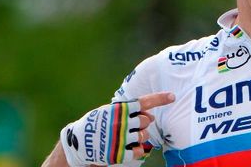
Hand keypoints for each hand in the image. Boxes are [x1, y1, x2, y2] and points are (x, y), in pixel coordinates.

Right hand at [60, 92, 174, 165]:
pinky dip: (137, 150)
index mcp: (119, 109)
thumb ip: (128, 111)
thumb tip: (149, 115)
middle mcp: (121, 122)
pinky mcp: (118, 153)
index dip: (160, 99)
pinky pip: (138, 151)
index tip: (173, 96)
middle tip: (134, 125)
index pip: (144, 102)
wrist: (77, 142)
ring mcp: (120, 138)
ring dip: (141, 137)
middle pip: (145, 121)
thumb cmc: (95, 123)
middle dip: (143, 123)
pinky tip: (130, 148)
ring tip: (128, 136)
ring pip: (144, 136)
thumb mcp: (109, 111)